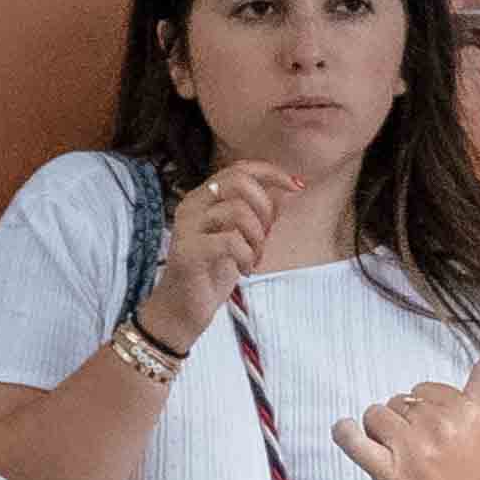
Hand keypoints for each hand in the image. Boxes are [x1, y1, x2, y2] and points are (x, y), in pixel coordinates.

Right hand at [140, 156, 305, 353]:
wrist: (182, 311)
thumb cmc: (210, 274)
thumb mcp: (240, 239)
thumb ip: (257, 215)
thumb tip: (284, 193)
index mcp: (202, 198)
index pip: (239, 169)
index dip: (271, 173)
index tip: (297, 186)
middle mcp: (191, 206)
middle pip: (238, 182)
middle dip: (265, 207)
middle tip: (266, 236)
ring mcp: (187, 227)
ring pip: (238, 211)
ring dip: (258, 238)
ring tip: (254, 258)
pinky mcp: (189, 251)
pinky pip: (231, 241)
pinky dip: (248, 256)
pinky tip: (245, 271)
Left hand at [331, 349, 479, 479]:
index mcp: (469, 414)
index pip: (428, 390)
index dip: (424, 409)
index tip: (431, 427)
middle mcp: (441, 427)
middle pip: (400, 401)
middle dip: (403, 421)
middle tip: (419, 452)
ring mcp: (413, 449)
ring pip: (377, 415)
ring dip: (378, 431)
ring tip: (395, 453)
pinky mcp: (388, 472)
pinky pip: (353, 440)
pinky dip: (345, 433)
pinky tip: (347, 431)